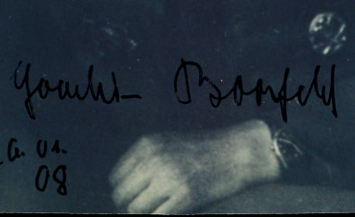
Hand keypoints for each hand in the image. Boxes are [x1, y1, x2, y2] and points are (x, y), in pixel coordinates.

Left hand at [109, 120, 279, 213]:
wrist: (238, 152)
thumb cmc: (204, 151)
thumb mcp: (169, 144)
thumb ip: (145, 161)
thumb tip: (121, 193)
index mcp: (148, 144)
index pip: (116, 178)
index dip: (125, 192)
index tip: (138, 197)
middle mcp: (154, 158)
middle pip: (122, 196)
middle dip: (131, 206)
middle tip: (149, 208)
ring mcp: (168, 177)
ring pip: (135, 210)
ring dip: (145, 214)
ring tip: (162, 208)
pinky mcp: (184, 196)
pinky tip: (171, 212)